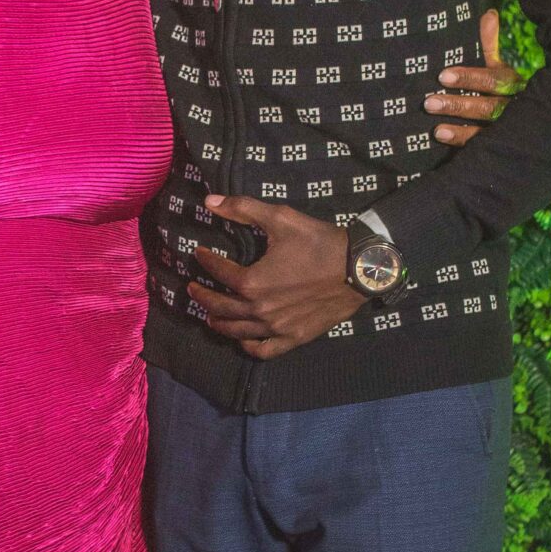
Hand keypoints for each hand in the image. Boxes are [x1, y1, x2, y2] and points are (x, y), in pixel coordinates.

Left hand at [189, 195, 363, 359]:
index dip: (206, 261)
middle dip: (202, 296)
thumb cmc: (319, 242)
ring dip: (219, 323)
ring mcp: (276, 327)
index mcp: (252, 282)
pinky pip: (264, 350)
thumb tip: (210, 202)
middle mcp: (259, 310)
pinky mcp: (294, 337)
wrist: (358, 268)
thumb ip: (243, 209)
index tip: (199, 254)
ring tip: (209, 316)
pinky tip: (243, 340)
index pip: (219, 272)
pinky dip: (249, 346)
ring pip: (237, 331)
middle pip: (221, 307)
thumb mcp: (280, 219)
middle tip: (192, 290)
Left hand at [424, 8, 519, 142]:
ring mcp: (508, 131)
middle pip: (488, 107)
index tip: (442, 74)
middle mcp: (514, 108)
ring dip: (459, 128)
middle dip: (459, 104)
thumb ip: (490, 43)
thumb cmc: (503, 88)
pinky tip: (442, 137)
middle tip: (429, 102)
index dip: (470, 77)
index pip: (493, 80)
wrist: (532, 124)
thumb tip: (488, 13)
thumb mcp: (498, 66)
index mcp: (513, 84)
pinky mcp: (499, 146)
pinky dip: (462, 141)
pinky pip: (482, 147)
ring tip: (435, 127)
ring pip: (485, 131)